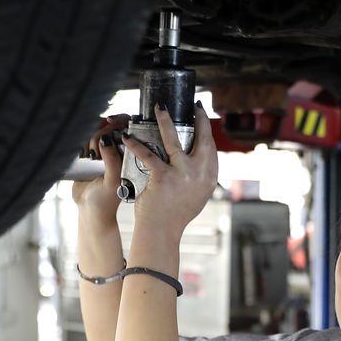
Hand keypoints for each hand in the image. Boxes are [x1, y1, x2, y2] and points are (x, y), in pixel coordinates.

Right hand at [72, 114, 128, 223]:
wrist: (89, 212)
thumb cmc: (106, 201)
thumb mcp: (112, 181)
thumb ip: (112, 160)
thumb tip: (106, 139)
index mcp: (129, 155)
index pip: (127, 128)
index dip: (119, 121)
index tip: (109, 122)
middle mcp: (117, 151)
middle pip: (108, 127)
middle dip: (101, 134)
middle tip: (97, 151)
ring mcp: (102, 152)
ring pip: (94, 131)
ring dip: (90, 140)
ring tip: (91, 157)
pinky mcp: (88, 156)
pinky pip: (83, 139)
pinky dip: (82, 143)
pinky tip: (84, 156)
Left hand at [120, 103, 217, 238]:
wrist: (161, 232)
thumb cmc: (174, 216)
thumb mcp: (195, 196)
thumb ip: (198, 179)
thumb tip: (197, 162)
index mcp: (209, 179)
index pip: (212, 149)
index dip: (207, 131)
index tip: (202, 118)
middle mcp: (200, 175)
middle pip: (202, 139)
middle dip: (199, 119)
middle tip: (194, 107)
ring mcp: (183, 175)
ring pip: (174, 140)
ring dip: (166, 120)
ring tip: (159, 108)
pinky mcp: (163, 177)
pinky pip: (149, 154)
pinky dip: (135, 144)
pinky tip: (128, 137)